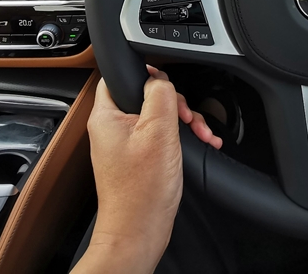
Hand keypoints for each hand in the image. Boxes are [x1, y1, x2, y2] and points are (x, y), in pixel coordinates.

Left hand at [72, 69, 220, 273]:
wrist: (138, 232)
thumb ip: (160, 94)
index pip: (120, 74)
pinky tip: (198, 142)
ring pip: (157, 115)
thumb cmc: (141, 191)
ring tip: (200, 133)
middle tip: (187, 118)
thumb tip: (161, 78)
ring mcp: (124, 143)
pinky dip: (179, 137)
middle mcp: (111, 127)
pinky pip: (159, 135)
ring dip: (182, 121)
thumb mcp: (158, 131)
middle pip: (145, 95)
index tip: (168, 85)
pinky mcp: (137, 157)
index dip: (148, 74)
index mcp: (107, 115)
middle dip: (174, 103)